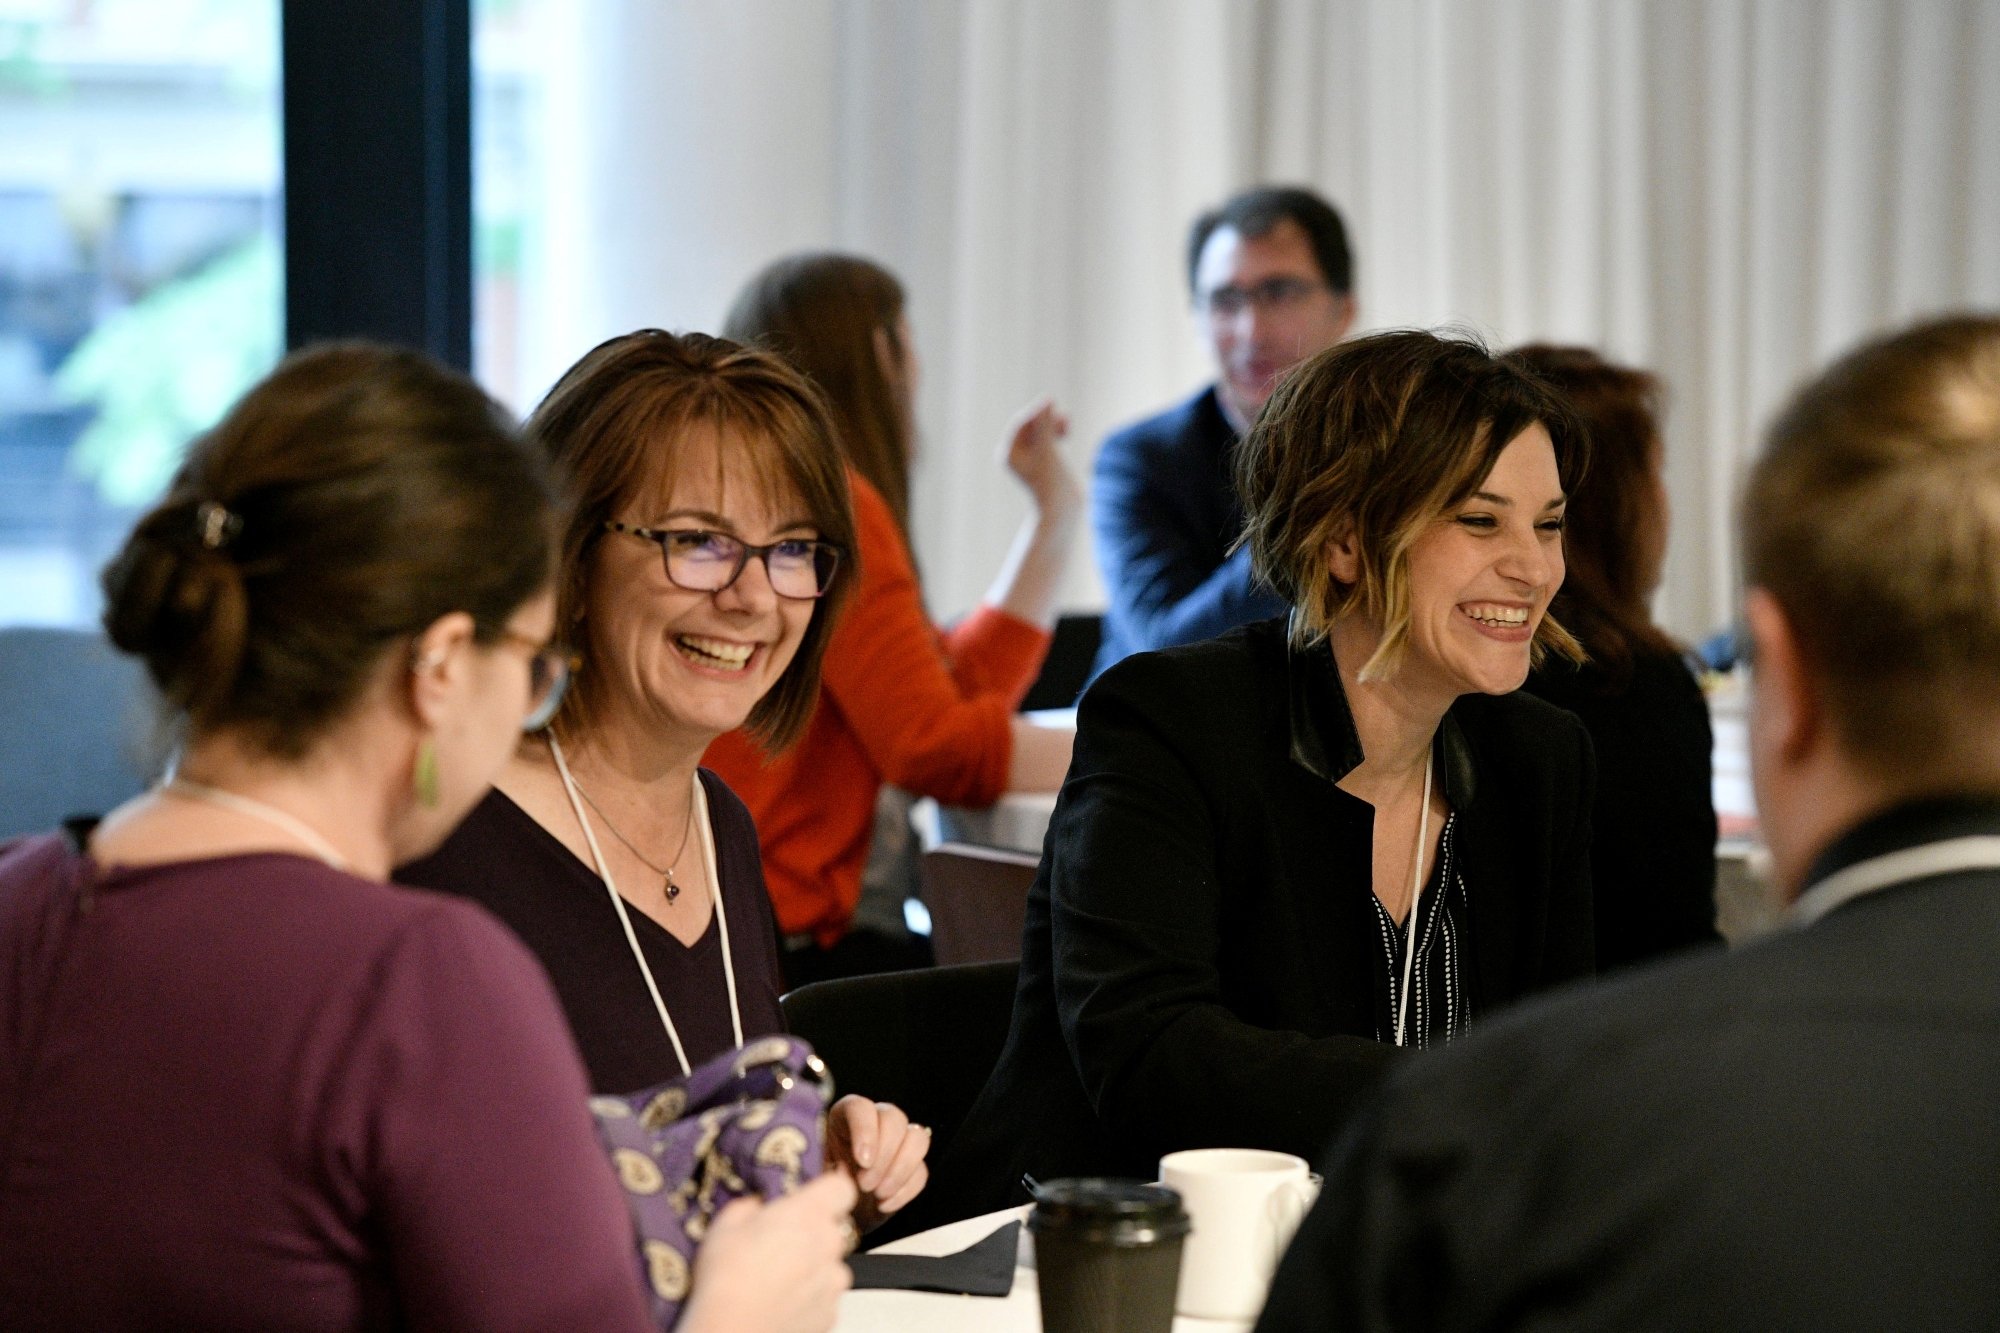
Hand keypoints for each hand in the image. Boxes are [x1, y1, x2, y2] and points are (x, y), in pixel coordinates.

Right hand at [678, 1170, 857, 1332]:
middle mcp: (828, 1245)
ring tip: (773, 1279)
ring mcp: (832, 1282)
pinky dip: (808, 1297)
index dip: (827, 1192)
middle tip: (776, 1245)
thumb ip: (749, 1207)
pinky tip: (779, 1301)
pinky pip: (823, 1296)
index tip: (811, 1198)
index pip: (841, 1188)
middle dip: (809, 1234)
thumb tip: (754, 1208)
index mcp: (807, 1214)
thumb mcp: (724, 1227)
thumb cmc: (726, 1281)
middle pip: (832, 1229)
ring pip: (828, 1265)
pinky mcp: (830, 1313)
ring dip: (810, 1268)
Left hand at [825, 1094, 931, 1229]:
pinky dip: (906, 1190)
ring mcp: (897, 1144)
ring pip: (918, 1138)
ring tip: (878, 1195)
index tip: (862, 1161)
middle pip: (894, 1118)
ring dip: (901, 1170)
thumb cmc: (822, 1193)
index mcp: (844, 1117)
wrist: (836, 1218)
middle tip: (866, 1184)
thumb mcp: (816, 1179)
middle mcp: (874, 1123)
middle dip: (884, 1155)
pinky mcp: (912, 1168)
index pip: (861, 1107)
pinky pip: (921, 1171)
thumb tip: (841, 1170)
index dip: (865, 1130)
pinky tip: (884, 1205)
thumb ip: (827, 1170)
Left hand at [1001, 398, 1079, 518]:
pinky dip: (1056, 434)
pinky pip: (1048, 440)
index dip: (1036, 412)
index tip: (1052, 402)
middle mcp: (1017, 456)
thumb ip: (1045, 424)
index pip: (1020, 424)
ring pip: (1040, 432)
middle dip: (1046, 419)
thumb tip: (1046, 401)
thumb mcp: (1048, 449)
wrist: (1062, 509)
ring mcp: (1031, 459)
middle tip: (1064, 418)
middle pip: (1030, 426)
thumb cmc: (1052, 481)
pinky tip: (1067, 432)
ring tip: (1066, 424)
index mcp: (1009, 454)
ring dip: (1053, 424)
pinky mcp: (1044, 462)